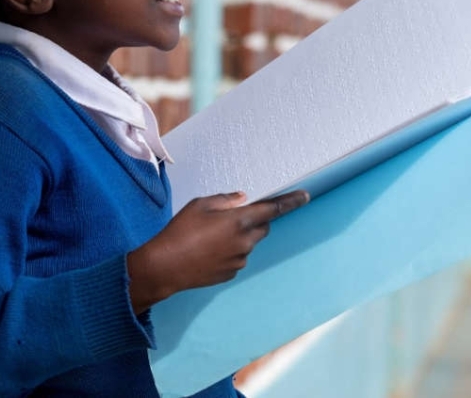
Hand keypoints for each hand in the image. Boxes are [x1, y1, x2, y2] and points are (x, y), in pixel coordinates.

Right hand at [127, 190, 309, 313]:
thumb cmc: (180, 231)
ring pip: (249, 243)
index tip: (304, 196)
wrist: (165, 266)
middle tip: (232, 217)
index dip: (291, 201)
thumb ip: (225, 200)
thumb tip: (242, 199)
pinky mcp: (231, 273)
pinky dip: (230, 252)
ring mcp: (239, 260)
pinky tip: (208, 250)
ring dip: (240, 237)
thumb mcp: (200, 205)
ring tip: (211, 236)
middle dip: (255, 220)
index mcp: (239, 221)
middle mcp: (245, 242)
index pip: (273, 209)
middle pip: (263, 227)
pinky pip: (238, 258)